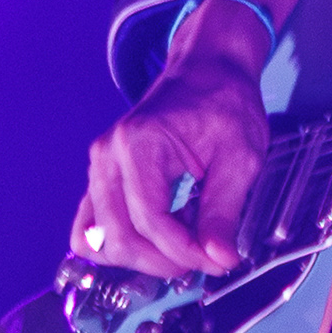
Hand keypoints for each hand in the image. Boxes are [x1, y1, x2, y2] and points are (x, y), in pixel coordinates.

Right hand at [71, 0, 294, 280]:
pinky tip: (157, 238)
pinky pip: (91, 229)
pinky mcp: (101, 177)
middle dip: (164, 261)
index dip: (184, 252)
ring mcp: (99, 167)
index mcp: (139, 144)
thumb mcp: (239, 155)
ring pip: (102, 241)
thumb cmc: (224, 102)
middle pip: (120, 238)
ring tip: (182, 240)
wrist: (208, 71)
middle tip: (204, 257)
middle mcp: (108, 156)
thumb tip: (219, 258)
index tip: (216, 261)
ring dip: (143, 256)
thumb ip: (225, 210)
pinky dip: (120, 244)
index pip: (150, 222)